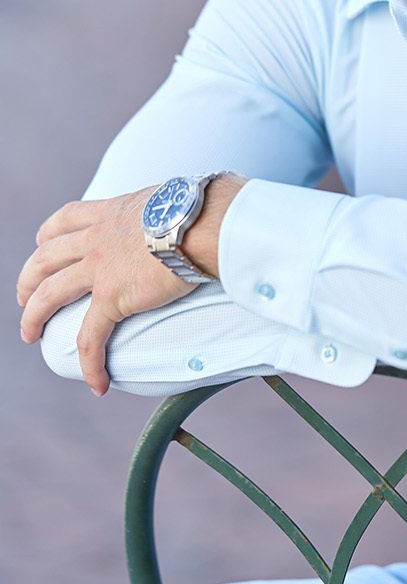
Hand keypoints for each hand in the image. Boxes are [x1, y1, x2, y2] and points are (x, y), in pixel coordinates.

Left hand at [16, 175, 245, 395]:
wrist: (204, 221)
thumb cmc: (204, 208)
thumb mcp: (172, 200)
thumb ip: (168, 210)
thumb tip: (194, 215)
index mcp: (112, 212)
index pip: (65, 219)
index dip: (47, 235)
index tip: (41, 243)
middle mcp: (97, 237)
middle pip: (45, 257)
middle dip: (28, 279)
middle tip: (25, 297)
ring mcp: (99, 267)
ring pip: (48, 294)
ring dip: (33, 317)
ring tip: (30, 336)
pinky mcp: (113, 297)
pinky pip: (90, 337)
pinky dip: (90, 362)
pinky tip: (96, 383)